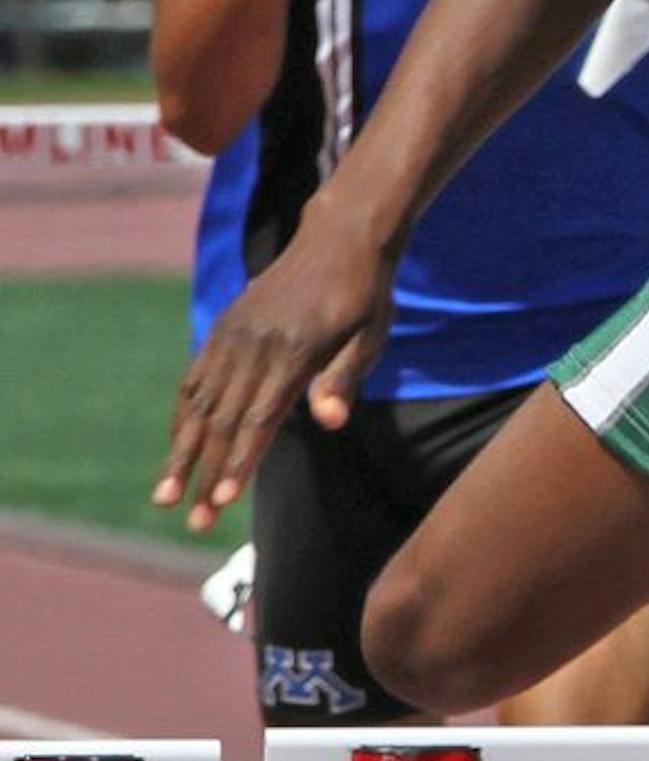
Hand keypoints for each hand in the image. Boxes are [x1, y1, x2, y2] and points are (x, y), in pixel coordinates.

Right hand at [153, 209, 395, 531]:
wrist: (339, 239)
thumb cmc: (363, 296)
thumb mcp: (369, 335)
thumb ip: (342, 379)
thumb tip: (330, 423)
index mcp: (294, 349)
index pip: (259, 417)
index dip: (239, 462)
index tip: (221, 501)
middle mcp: (253, 343)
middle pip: (224, 419)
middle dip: (207, 474)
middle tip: (194, 522)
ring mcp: (232, 335)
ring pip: (199, 402)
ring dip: (182, 452)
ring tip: (166, 495)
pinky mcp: (223, 329)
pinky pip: (195, 378)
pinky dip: (184, 415)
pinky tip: (178, 447)